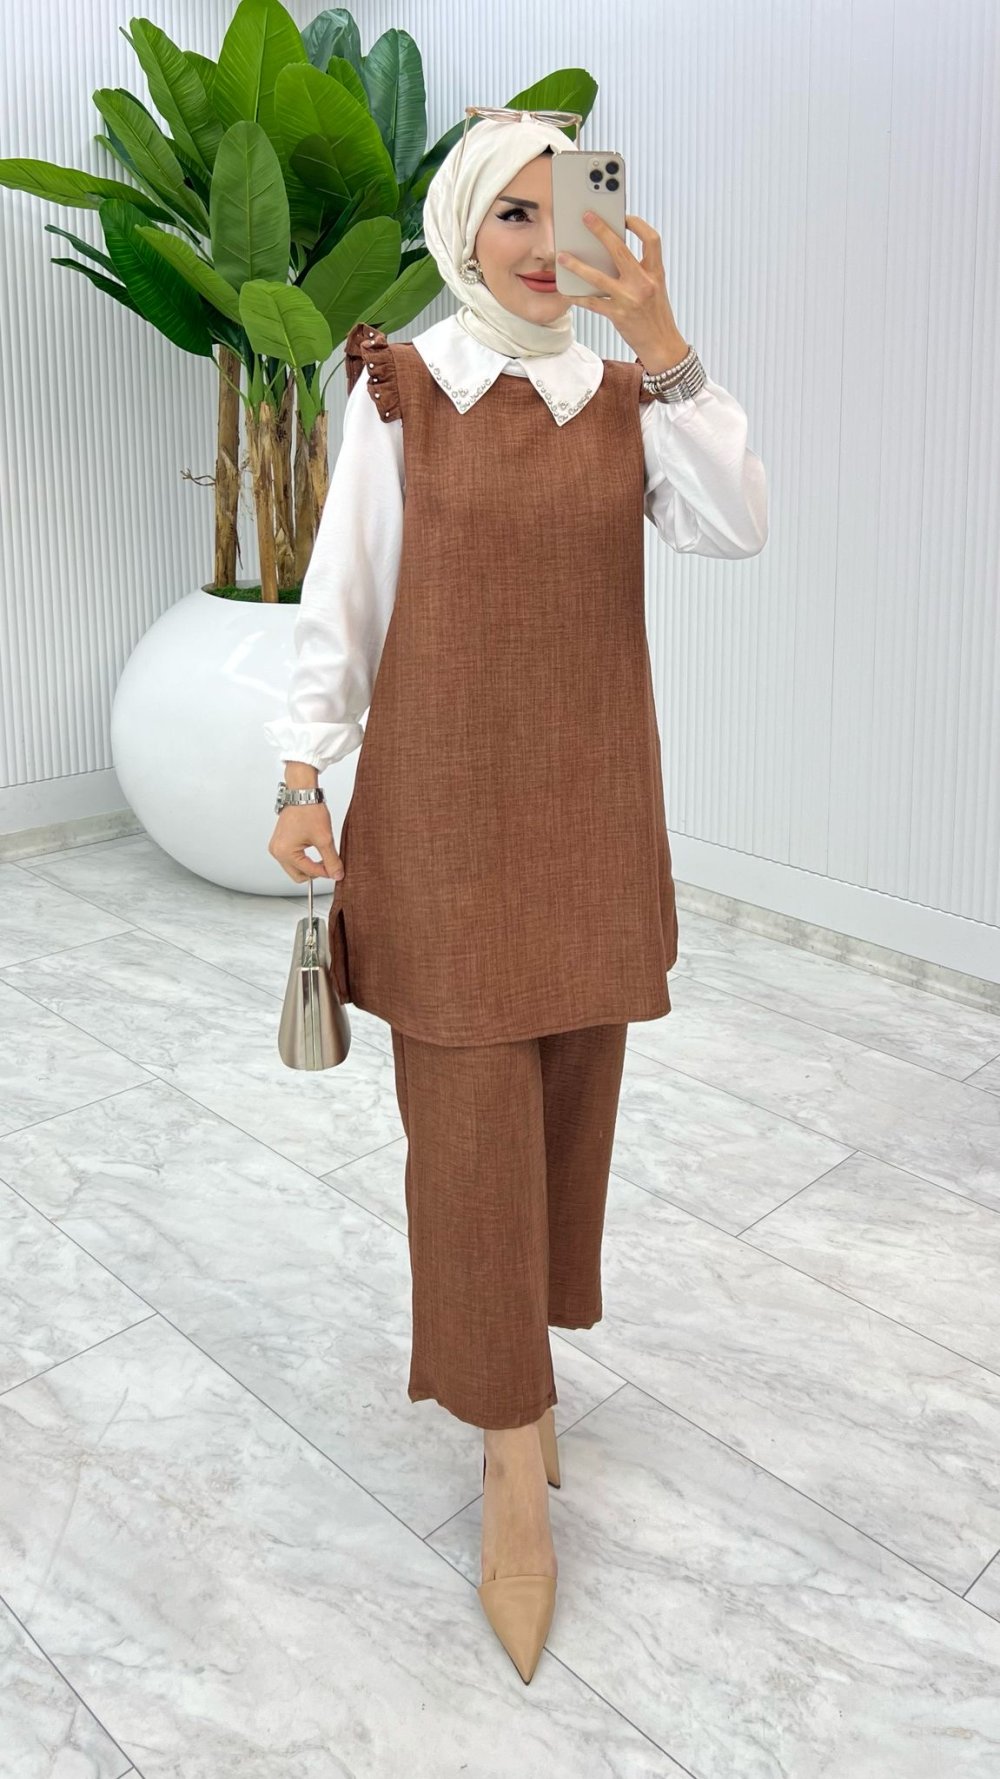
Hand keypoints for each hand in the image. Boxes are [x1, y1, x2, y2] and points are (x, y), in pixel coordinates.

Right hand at [268, 802, 342, 884]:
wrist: (302, 794)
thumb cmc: (309, 810)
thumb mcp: (324, 838)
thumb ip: (331, 860)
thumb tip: (336, 874)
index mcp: (285, 852)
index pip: (308, 872)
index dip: (325, 872)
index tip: (336, 870)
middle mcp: (277, 851)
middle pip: (298, 875)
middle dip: (315, 872)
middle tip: (329, 864)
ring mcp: (276, 847)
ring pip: (295, 868)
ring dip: (309, 865)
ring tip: (322, 855)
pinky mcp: (279, 842)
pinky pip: (291, 859)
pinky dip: (303, 858)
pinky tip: (314, 850)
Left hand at [556, 212, 687, 370]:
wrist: (662, 346)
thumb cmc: (656, 315)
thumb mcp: (655, 288)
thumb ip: (639, 270)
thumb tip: (611, 253)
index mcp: (656, 273)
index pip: (651, 239)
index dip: (638, 224)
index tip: (623, 216)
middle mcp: (644, 283)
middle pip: (620, 250)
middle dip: (601, 230)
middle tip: (586, 217)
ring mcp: (630, 299)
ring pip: (598, 277)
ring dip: (577, 265)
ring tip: (563, 257)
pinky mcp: (618, 316)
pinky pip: (592, 303)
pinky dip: (578, 297)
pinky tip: (567, 292)